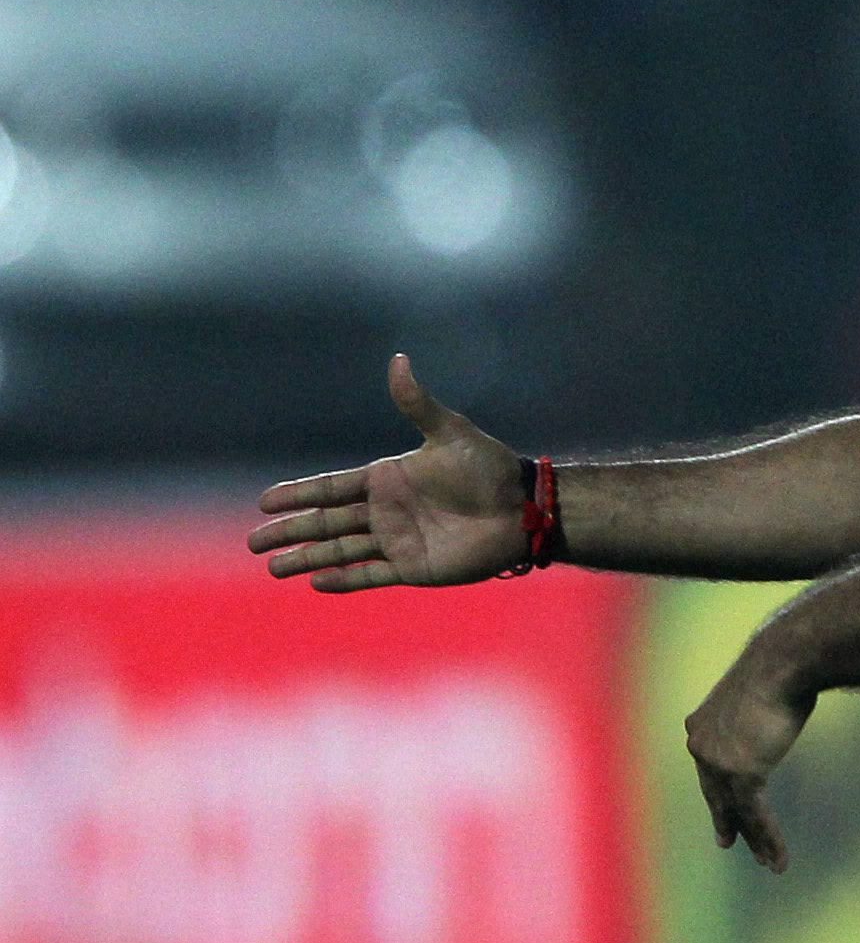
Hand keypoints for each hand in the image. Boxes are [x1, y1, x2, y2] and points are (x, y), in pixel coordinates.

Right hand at [249, 354, 529, 590]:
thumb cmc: (489, 469)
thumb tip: (398, 359)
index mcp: (388, 478)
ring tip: (273, 568)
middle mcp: (386, 510)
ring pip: (341, 551)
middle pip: (326, 522)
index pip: (331, 487)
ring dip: (307, 558)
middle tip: (253, 542)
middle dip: (290, 530)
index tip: (265, 501)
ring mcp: (398, 540)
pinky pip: (370, 574)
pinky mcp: (413, 567)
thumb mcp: (450, 433)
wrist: (524, 509)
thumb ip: (417, 403)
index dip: (299, 494)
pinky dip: (344, 580)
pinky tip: (316, 583)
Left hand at [684, 645, 815, 873]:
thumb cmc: (780, 666)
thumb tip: (780, 702)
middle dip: (727, 821)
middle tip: (728, 841)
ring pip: (739, 812)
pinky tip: (779, 858)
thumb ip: (758, 710)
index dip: (717, 792)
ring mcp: (719, 763)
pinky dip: (770, 839)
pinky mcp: (742, 775)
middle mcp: (701, 745)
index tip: (724, 808)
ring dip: (757, 841)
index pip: (710, 767)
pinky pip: (757, 816)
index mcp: (701, 724)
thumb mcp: (758, 691)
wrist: (782, 661)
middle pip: (717, 794)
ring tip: (769, 864)